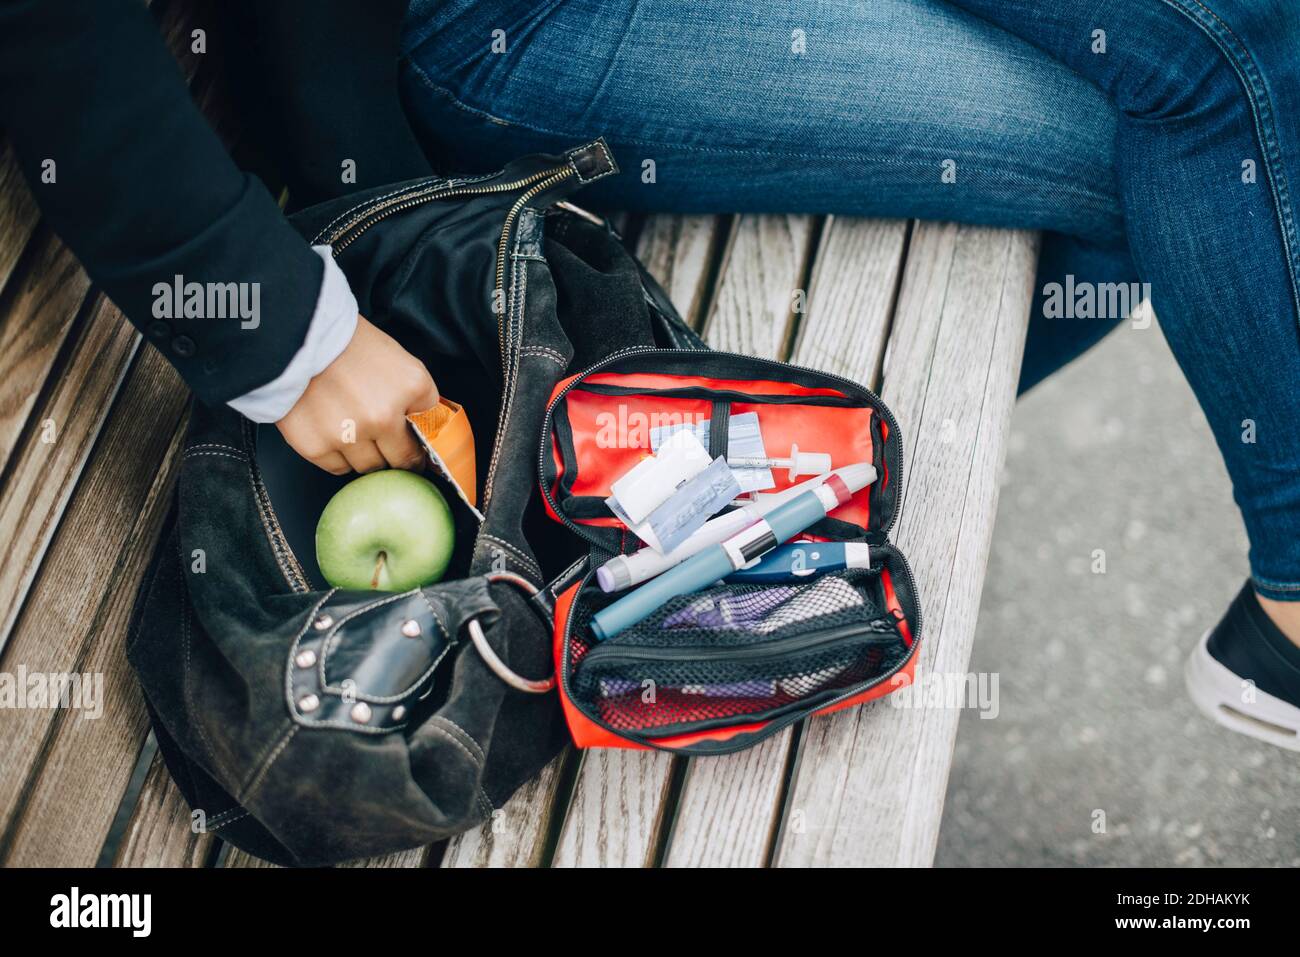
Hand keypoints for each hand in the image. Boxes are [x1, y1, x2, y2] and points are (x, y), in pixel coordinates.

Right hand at [277, 315, 438, 474]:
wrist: (303, 338)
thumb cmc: (355, 348)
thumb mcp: (406, 365)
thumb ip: (423, 401)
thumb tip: (428, 430)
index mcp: (404, 397)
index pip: (419, 448)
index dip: (416, 456)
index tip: (413, 456)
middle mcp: (377, 421)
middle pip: (394, 462)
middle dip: (392, 455)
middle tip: (385, 444)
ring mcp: (344, 437)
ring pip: (366, 467)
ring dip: (365, 455)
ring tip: (356, 432)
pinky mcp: (314, 446)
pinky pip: (337, 467)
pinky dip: (339, 455)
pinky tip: (335, 433)